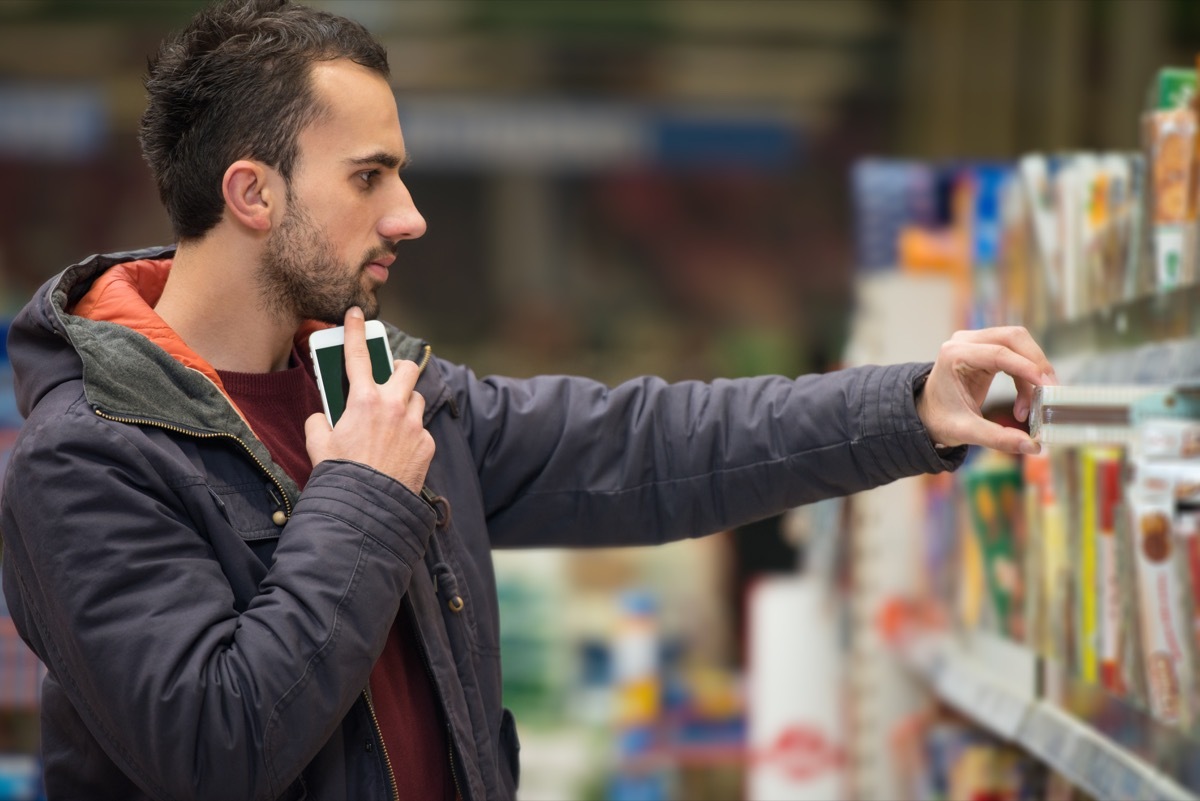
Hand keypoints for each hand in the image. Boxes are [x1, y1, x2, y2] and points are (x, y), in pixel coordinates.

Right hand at [305, 307, 434, 491]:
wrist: (369, 507)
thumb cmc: (341, 475)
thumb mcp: (318, 444)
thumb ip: (318, 422)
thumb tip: (322, 417)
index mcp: (364, 401)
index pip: (358, 356)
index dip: (356, 331)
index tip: (356, 314)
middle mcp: (394, 407)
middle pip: (406, 369)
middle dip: (398, 368)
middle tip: (389, 377)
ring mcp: (415, 425)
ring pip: (416, 400)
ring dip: (406, 404)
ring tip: (392, 422)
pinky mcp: (427, 444)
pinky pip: (421, 430)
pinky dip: (410, 435)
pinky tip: (398, 453)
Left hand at [916, 326, 1055, 455]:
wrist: (927, 413)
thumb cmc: (940, 420)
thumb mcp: (965, 432)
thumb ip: (998, 438)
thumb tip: (1033, 447)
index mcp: (954, 355)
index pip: (998, 353)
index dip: (1026, 368)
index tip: (1047, 387)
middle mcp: (964, 341)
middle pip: (1014, 338)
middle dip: (1037, 364)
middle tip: (1051, 392)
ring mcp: (975, 341)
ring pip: (1019, 343)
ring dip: (1034, 371)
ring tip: (1036, 404)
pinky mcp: (985, 348)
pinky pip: (1015, 354)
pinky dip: (1026, 375)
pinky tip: (1024, 403)